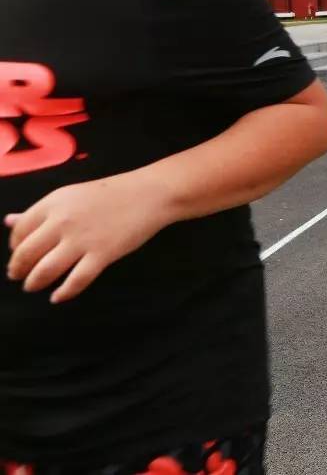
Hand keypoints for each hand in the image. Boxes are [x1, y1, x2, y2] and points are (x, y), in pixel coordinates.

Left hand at [6, 176, 169, 302]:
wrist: (149, 194)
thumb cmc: (111, 194)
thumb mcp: (70, 196)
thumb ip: (40, 211)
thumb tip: (8, 221)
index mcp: (53, 203)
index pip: (20, 231)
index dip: (14, 248)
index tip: (19, 255)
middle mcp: (62, 221)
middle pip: (26, 254)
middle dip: (18, 270)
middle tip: (19, 277)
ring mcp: (82, 239)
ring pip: (45, 270)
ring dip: (34, 283)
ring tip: (33, 286)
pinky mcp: (102, 254)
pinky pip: (76, 281)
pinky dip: (63, 293)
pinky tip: (57, 297)